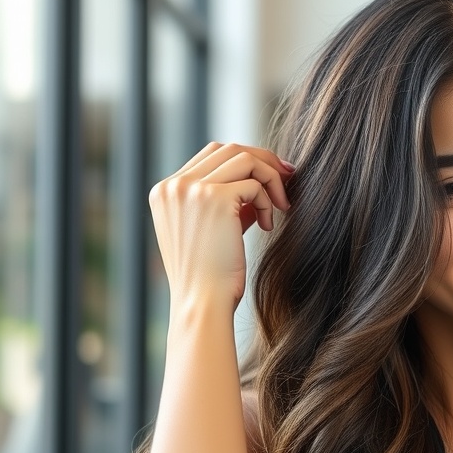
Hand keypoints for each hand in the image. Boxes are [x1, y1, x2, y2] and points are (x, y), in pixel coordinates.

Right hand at [148, 142, 293, 310]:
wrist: (203, 303)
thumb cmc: (211, 275)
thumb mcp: (212, 229)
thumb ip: (227, 201)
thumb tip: (261, 178)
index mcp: (165, 191)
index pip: (210, 155)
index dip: (246, 160)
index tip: (273, 175)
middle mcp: (173, 186)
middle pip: (228, 149)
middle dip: (263, 160)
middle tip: (288, 178)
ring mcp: (191, 190)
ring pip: (244, 159)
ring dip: (270, 178)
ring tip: (281, 206)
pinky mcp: (214, 199)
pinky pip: (254, 183)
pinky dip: (269, 200)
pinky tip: (268, 226)